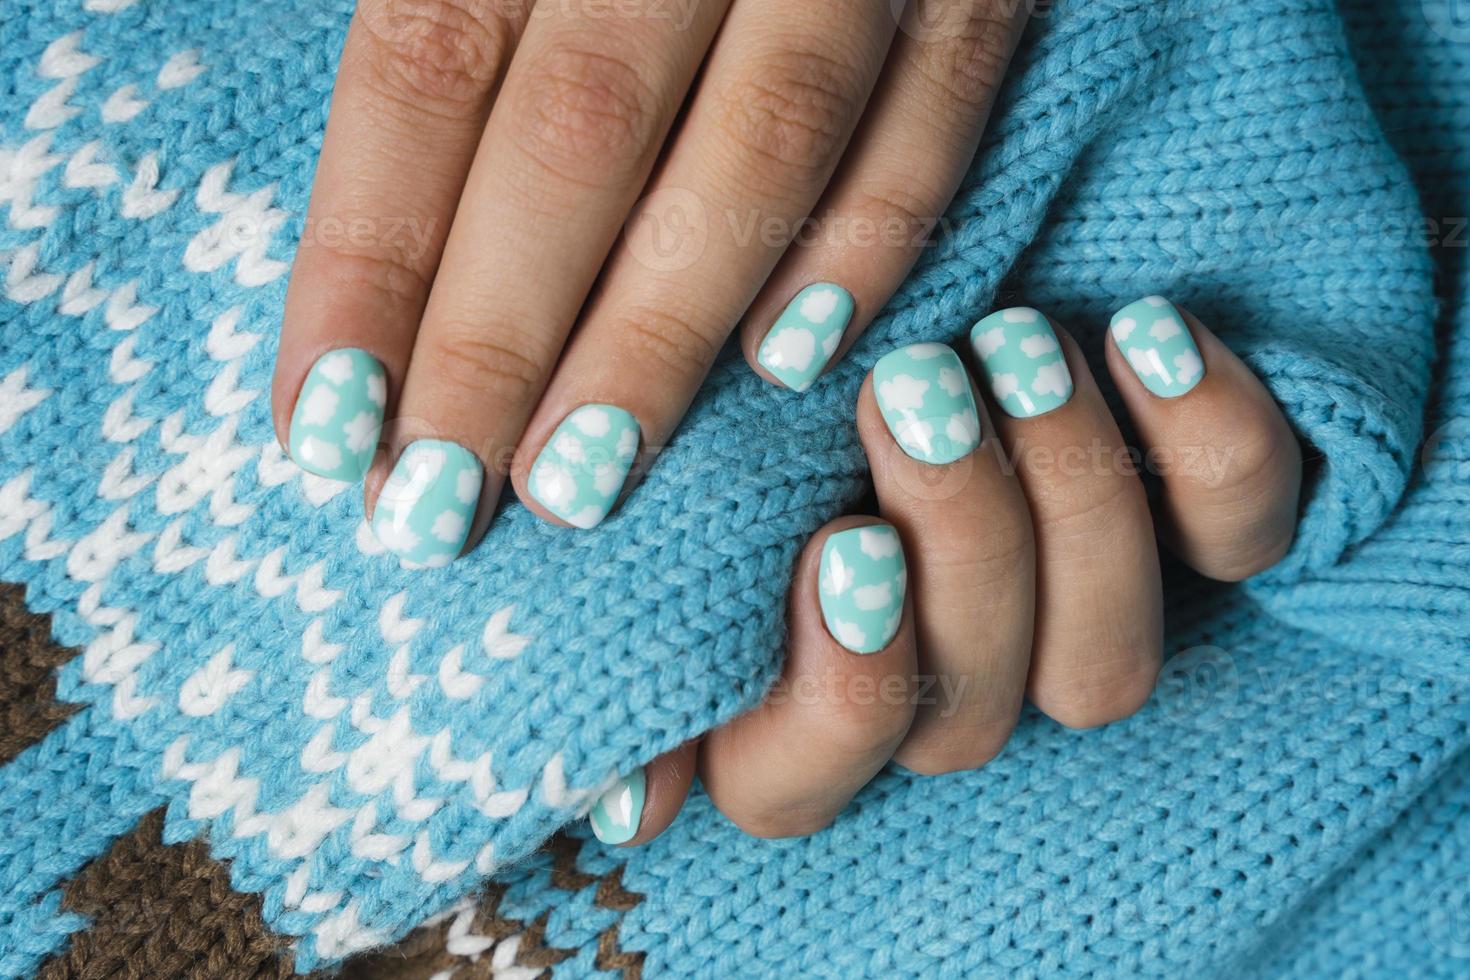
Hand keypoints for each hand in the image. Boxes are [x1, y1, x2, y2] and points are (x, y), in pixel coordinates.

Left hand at [270, 0, 1031, 565]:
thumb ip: (456, 34)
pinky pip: (934, 112)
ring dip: (660, 332)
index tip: (321, 431)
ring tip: (575, 484)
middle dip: (496, 337)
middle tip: (431, 510)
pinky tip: (791, 363)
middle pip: (573, 132)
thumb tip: (373, 279)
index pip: (420, 73)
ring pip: (756, 147)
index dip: (365, 263)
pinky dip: (869, 244)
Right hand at [582, 296, 1302, 843]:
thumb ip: (642, 603)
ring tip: (1014, 349)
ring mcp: (1069, 621)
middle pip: (970, 716)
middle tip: (920, 387)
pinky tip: (1145, 335)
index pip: (801, 782)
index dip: (843, 691)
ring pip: (1102, 668)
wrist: (891, 264)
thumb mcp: (678, 466)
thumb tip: (625, 812)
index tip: (843, 543)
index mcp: (792, 697)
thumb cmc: (754, 366)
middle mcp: (941, 684)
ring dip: (1065, 503)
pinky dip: (1211, 444)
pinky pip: (1239, 541)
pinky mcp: (1187, 537)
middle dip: (958, 545)